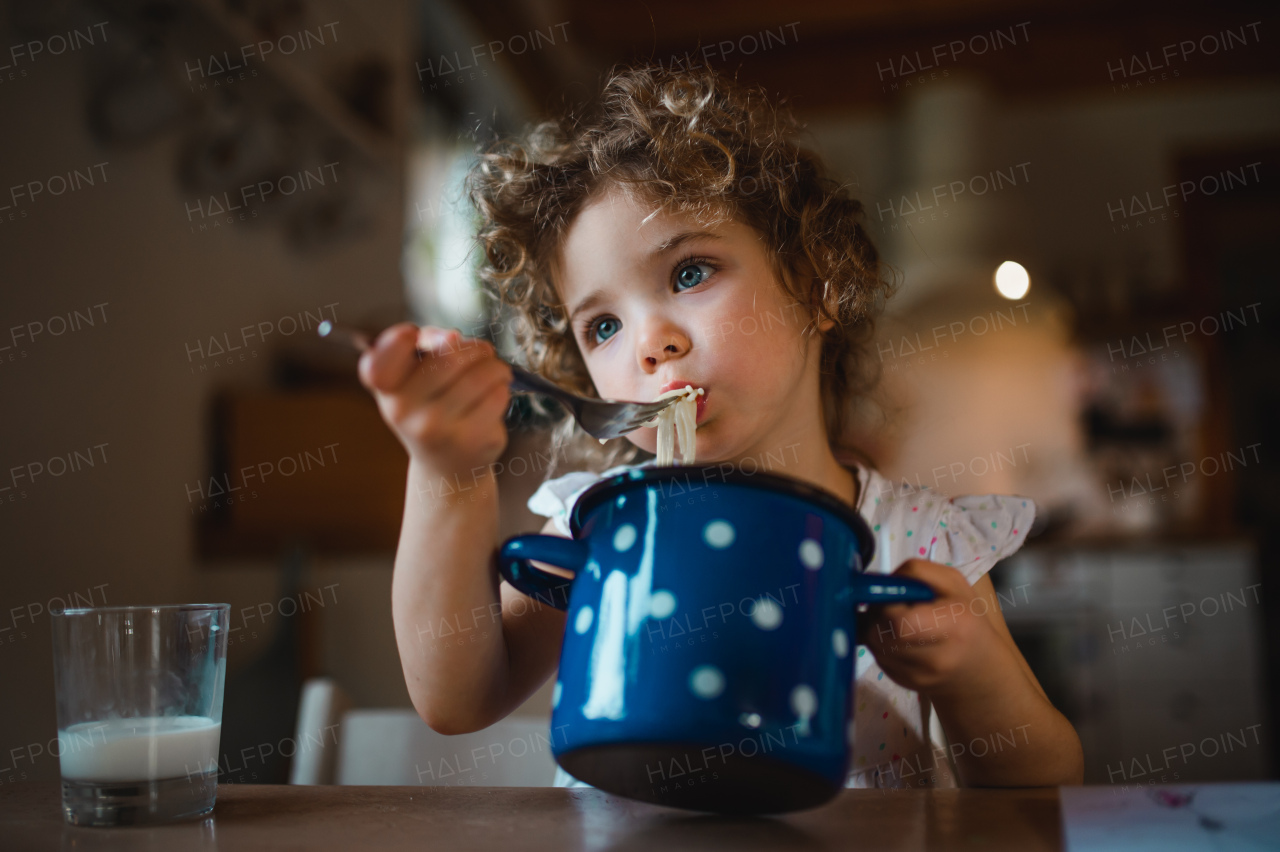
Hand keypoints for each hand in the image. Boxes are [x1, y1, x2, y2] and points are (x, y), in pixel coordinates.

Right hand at [357, 324, 512, 475]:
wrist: (444, 464)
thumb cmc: (431, 406)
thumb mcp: (415, 375)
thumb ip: (427, 345)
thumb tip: (451, 337)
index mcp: (386, 390)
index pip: (379, 362)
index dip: (398, 340)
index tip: (412, 334)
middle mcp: (403, 411)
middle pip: (448, 356)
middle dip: (475, 348)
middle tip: (484, 353)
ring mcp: (435, 429)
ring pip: (480, 375)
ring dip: (496, 366)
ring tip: (496, 371)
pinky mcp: (468, 441)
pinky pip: (496, 396)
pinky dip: (502, 388)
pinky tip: (495, 394)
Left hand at [857, 559, 1008, 697]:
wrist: (979, 670)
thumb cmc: (968, 619)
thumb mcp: (953, 583)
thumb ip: (917, 572)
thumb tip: (879, 582)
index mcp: (954, 626)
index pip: (900, 622)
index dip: (888, 605)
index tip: (897, 597)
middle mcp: (936, 659)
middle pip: (879, 633)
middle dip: (877, 613)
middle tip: (893, 605)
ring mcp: (917, 677)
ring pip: (873, 644)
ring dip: (876, 627)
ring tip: (898, 620)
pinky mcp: (903, 684)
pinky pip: (876, 656)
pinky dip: (880, 643)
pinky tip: (900, 638)